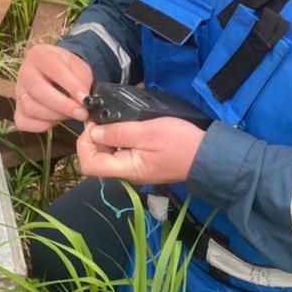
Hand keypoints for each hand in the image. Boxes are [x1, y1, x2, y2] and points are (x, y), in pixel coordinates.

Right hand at [13, 44, 92, 132]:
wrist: (57, 74)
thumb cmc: (68, 70)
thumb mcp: (79, 68)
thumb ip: (82, 82)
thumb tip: (83, 101)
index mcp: (40, 55)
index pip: (53, 69)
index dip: (70, 85)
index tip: (85, 99)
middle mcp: (25, 72)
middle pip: (38, 90)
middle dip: (62, 105)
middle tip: (81, 113)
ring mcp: (19, 91)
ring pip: (30, 107)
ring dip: (54, 116)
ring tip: (70, 114)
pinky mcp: (17, 109)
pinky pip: (23, 122)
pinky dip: (40, 125)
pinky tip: (54, 120)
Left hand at [76, 118, 205, 184]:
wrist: (206, 155)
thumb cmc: (179, 142)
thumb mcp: (147, 131)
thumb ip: (119, 133)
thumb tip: (94, 133)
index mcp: (126, 168)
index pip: (89, 165)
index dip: (85, 144)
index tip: (95, 125)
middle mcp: (126, 173)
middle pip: (96, 160)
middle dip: (94, 138)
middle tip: (104, 118)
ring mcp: (135, 168)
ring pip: (108, 155)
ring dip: (106, 137)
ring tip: (116, 120)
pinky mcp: (142, 162)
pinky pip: (121, 152)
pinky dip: (118, 139)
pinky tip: (127, 127)